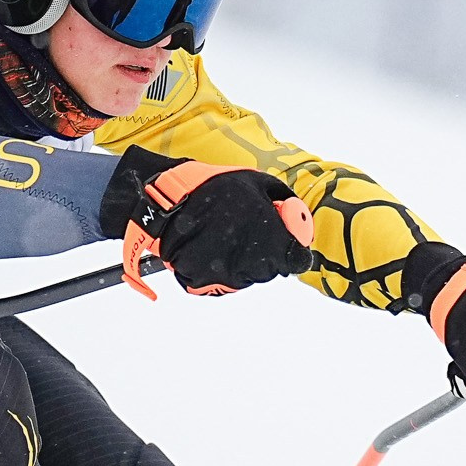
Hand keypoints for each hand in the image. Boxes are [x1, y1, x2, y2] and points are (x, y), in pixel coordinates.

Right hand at [102, 147, 315, 294]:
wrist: (168, 200)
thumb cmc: (216, 189)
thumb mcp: (257, 182)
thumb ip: (283, 198)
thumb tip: (296, 212)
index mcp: (271, 242)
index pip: (298, 261)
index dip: (294, 250)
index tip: (286, 240)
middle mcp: (252, 265)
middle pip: (272, 268)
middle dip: (267, 251)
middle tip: (248, 230)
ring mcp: (227, 277)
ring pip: (247, 275)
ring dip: (243, 259)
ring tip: (225, 234)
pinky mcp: (204, 283)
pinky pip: (222, 279)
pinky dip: (220, 266)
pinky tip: (210, 245)